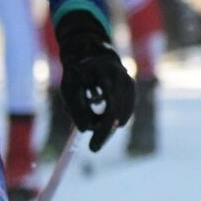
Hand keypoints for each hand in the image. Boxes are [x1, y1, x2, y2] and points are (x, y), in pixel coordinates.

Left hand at [55, 11, 135, 151]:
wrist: (92, 52)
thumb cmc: (77, 71)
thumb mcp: (69, 87)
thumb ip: (76, 108)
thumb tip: (85, 130)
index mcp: (107, 75)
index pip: (110, 108)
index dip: (102, 130)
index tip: (91, 148)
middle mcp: (123, 78)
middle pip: (119, 115)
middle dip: (104, 132)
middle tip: (93, 146)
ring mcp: (130, 83)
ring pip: (122, 115)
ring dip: (106, 122)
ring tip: (90, 113)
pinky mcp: (131, 88)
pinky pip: (124, 111)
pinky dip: (112, 117)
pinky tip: (100, 110)